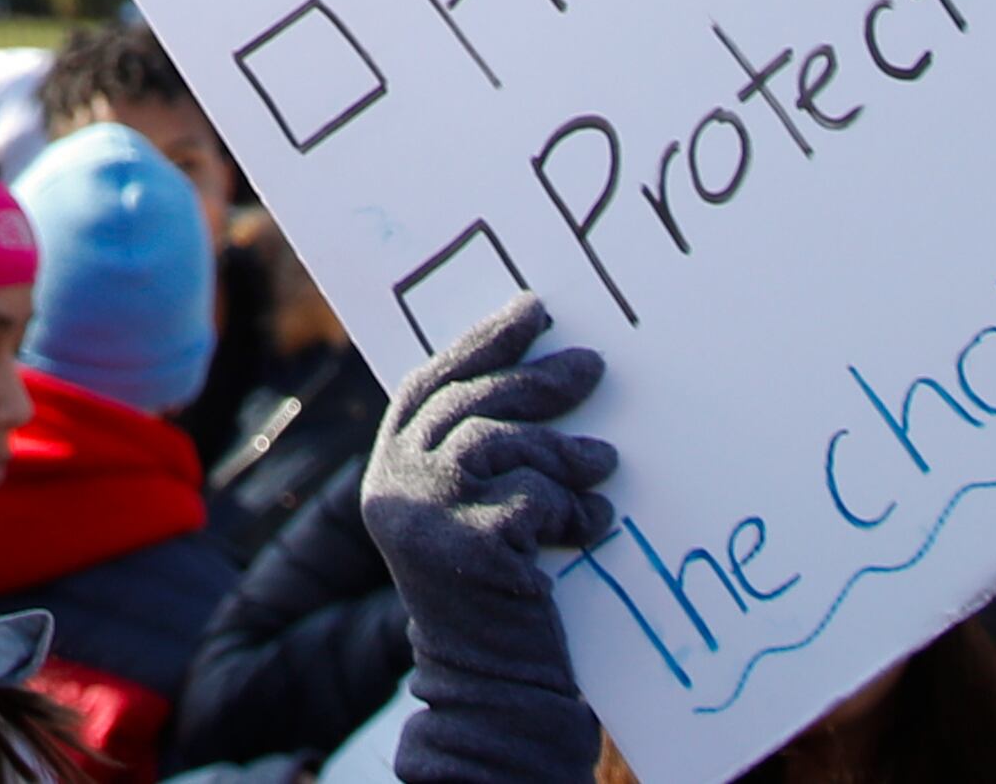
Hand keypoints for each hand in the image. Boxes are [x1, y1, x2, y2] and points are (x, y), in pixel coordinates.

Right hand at [365, 293, 620, 596]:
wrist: (492, 684)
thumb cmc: (497, 590)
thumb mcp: (471, 511)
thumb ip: (478, 453)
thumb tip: (542, 370)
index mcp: (389, 470)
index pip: (428, 384)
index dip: (479, 342)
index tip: (534, 311)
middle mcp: (393, 488)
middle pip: (468, 404)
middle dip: (535, 379)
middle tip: (593, 367)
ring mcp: (424, 519)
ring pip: (499, 443)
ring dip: (563, 450)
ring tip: (605, 462)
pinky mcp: (467, 549)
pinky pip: (532, 498)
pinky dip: (572, 509)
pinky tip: (595, 526)